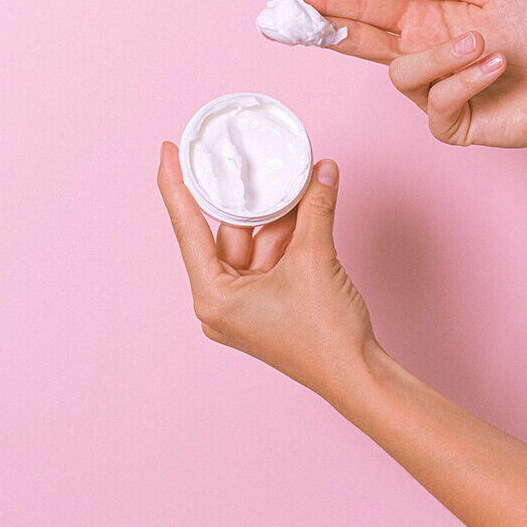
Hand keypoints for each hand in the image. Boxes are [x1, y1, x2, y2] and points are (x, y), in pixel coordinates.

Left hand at [157, 142, 375, 398]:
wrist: (357, 374)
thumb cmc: (326, 335)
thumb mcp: (316, 259)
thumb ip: (316, 208)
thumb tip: (323, 171)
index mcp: (214, 297)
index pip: (188, 228)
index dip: (176, 185)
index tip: (168, 151)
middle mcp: (222, 302)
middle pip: (229, 233)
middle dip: (249, 197)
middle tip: (250, 159)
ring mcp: (246, 306)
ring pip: (256, 244)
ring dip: (278, 215)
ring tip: (296, 180)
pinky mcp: (268, 305)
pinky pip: (271, 258)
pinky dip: (288, 234)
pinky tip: (305, 207)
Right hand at [279, 0, 526, 148]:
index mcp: (426, 21)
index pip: (364, 11)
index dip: (325, 3)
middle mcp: (422, 55)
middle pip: (357, 44)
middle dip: (324, 29)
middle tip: (292, 18)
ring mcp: (432, 92)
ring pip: (402, 74)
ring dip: (443, 56)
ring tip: (484, 44)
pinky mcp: (447, 123)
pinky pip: (436, 101)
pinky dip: (467, 80)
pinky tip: (495, 67)